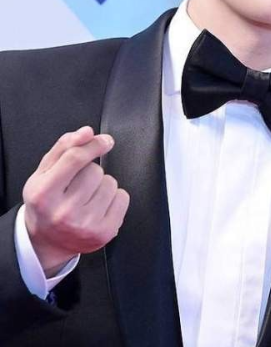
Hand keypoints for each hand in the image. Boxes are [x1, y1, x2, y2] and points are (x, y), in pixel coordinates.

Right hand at [23, 126, 129, 276]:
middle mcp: (63, 212)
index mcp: (43, 194)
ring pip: (110, 183)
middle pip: (94, 170)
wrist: (47, 242)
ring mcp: (85, 225)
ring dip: (102, 185)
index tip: (105, 141)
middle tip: (78, 186)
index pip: (75, 158)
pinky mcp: (104, 233)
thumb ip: (64, 147)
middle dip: (91, 172)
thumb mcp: (44, 172)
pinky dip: (115, 198)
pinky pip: (123, 198)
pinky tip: (98, 207)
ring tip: (87, 198)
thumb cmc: (47, 202)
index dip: (93, 144)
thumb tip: (87, 132)